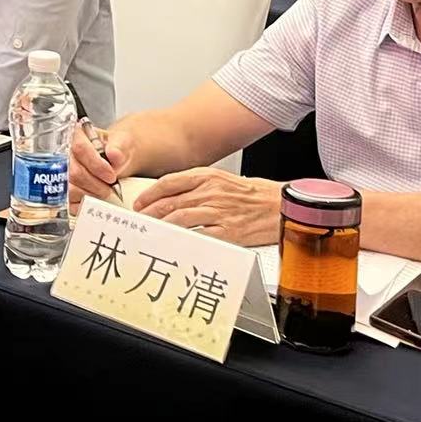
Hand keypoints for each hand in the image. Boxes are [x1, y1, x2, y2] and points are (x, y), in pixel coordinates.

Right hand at [67, 120, 134, 211]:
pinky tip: (93, 200)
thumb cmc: (114, 149)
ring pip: (69, 189)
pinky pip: (67, 202)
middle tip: (110, 188)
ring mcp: (60, 172)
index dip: (96, 165)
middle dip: (96, 184)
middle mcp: (64, 152)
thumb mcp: (122, 142)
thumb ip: (119, 147)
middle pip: (74, 172)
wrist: (113, 159)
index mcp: (77, 135)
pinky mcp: (62, 190)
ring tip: (103, 192)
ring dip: (90, 195)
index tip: (111, 176)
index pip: (80, 149)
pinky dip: (83, 205)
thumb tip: (114, 154)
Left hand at [131, 168, 283, 245]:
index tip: (139, 203)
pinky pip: (199, 237)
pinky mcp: (228, 232)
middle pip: (170, 202)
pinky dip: (183, 241)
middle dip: (149, 213)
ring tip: (150, 233)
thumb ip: (199, 186)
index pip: (169, 182)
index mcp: (208, 176)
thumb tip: (172, 196)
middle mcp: (211, 192)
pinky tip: (173, 245)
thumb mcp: (224, 181)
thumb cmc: (255, 195)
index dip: (150, 193)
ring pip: (179, 219)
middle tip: (139, 222)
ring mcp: (219, 212)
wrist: (281, 206)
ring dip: (160, 227)